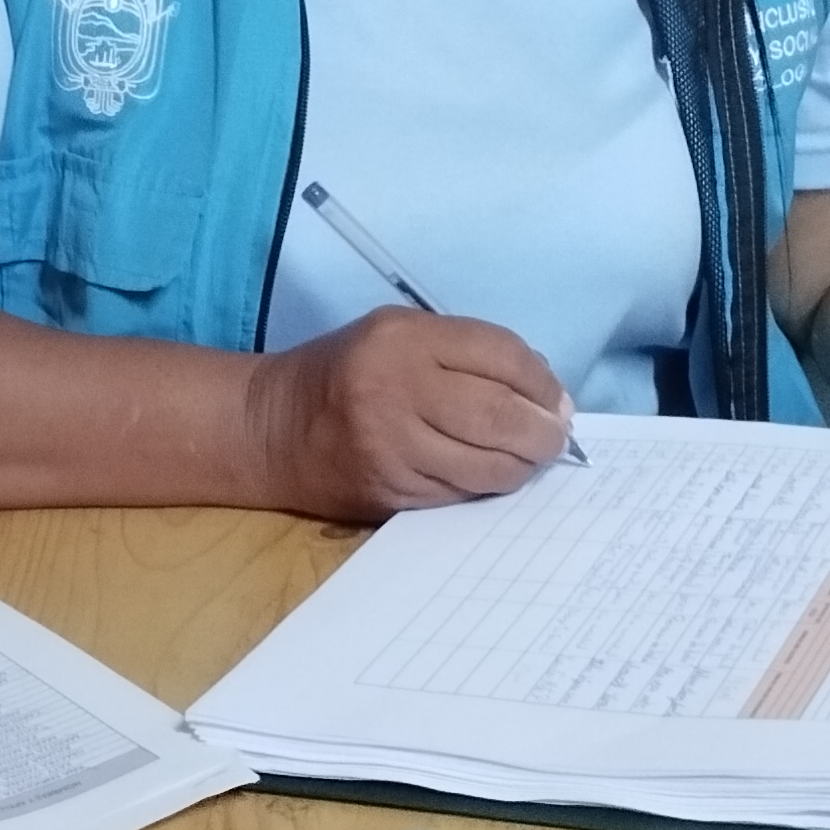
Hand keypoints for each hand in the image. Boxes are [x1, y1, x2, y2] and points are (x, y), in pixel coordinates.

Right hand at [249, 307, 572, 519]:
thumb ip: (467, 354)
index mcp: (402, 339)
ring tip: (528, 459)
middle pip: (500, 415)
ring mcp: (391, 448)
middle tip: (555, 439)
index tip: (557, 401)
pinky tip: (489, 475)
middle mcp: (395, 390)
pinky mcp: (389, 492)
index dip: (542, 382)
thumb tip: (546, 396)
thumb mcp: (399, 336)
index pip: (500, 355)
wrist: (271, 430)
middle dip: (542, 433)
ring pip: (487, 466)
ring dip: (522, 467)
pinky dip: (485, 486)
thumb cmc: (346, 372)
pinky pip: (460, 494)